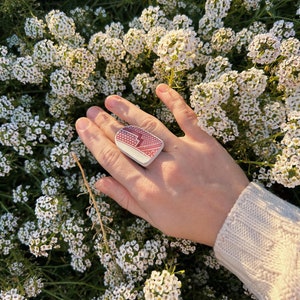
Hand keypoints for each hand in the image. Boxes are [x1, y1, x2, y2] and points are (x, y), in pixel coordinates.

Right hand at [75, 84, 248, 246]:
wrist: (233, 218)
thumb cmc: (192, 222)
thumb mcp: (155, 220)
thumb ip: (127, 199)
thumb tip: (100, 182)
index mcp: (148, 191)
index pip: (113, 160)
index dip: (94, 141)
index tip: (82, 126)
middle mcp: (161, 169)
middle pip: (127, 141)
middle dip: (105, 124)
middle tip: (91, 110)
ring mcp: (183, 153)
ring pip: (149, 127)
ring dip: (128, 111)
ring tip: (111, 100)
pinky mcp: (203, 142)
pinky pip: (185, 117)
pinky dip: (173, 101)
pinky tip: (158, 89)